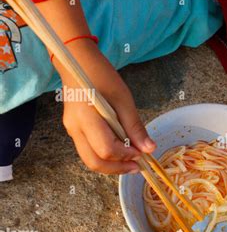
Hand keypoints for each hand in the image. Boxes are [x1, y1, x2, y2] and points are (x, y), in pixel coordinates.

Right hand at [59, 40, 155, 173]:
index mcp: (86, 118)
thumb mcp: (123, 99)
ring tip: (131, 161)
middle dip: (118, 169)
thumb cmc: (101, 76)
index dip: (126, 156)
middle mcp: (75, 128)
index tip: (142, 153)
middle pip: (94, 162)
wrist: (77, 62)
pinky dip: (105, 156)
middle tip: (137, 167)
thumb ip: (135, 126)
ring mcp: (72, 130)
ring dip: (111, 165)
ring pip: (90, 160)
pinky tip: (120, 151)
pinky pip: (89, 151)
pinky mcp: (74, 130)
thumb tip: (149, 149)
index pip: (106, 149)